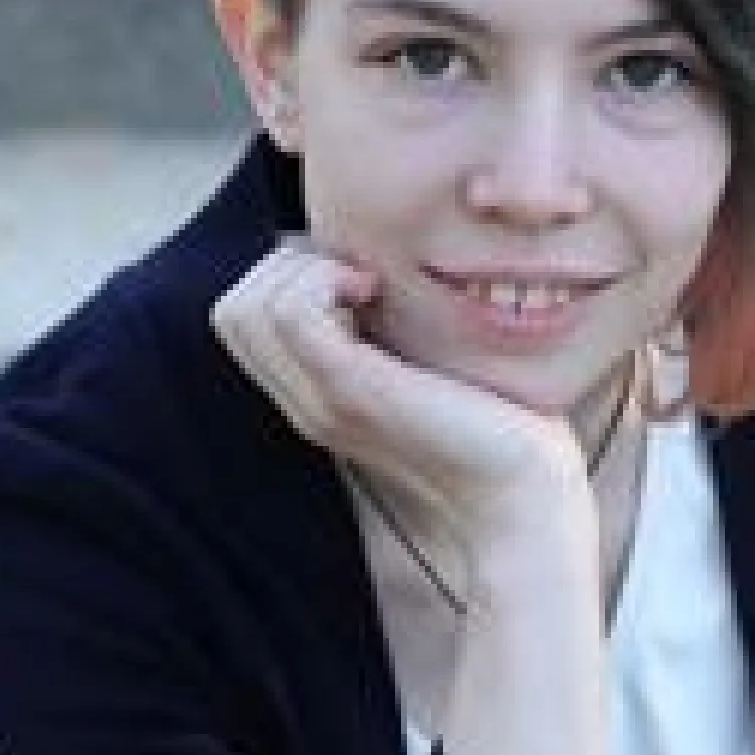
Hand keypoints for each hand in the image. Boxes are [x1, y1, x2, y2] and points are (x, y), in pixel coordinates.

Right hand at [209, 239, 591, 560]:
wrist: (521, 488)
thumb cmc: (495, 421)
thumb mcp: (429, 365)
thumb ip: (391, 332)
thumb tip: (379, 269)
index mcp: (317, 397)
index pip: (241, 319)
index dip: (290, 277)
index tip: (360, 279)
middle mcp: (305, 403)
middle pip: (234, 310)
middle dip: (290, 266)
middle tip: (361, 278)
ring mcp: (321, 400)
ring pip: (247, 307)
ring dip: (305, 270)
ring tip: (366, 285)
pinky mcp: (351, 390)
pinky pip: (291, 312)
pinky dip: (323, 279)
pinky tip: (376, 292)